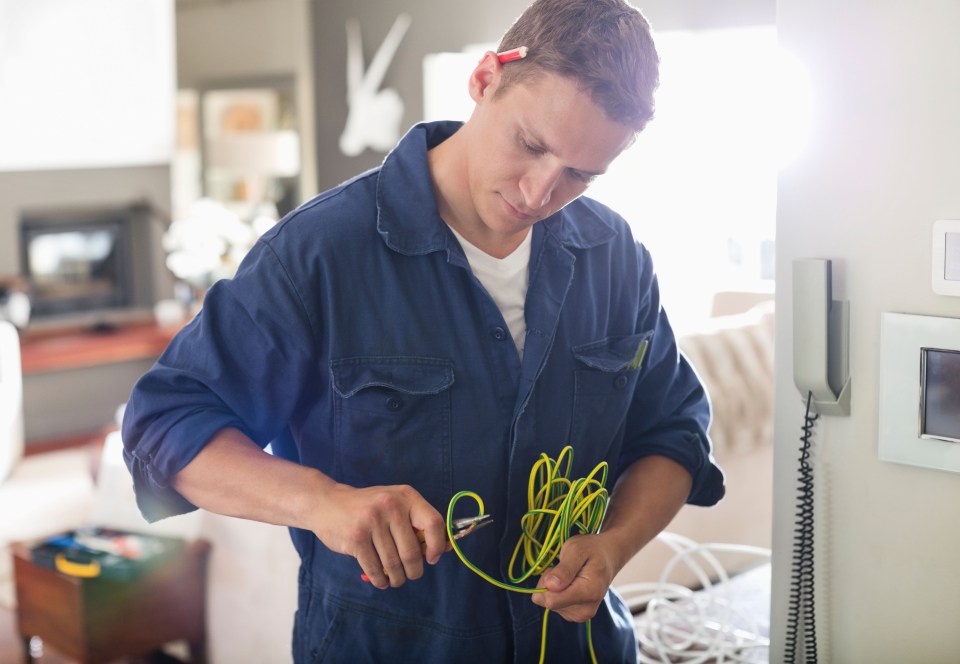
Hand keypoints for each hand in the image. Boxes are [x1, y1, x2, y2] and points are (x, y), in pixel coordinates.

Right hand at [309, 482, 446, 588]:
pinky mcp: (356, 538)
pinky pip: (375, 568)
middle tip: (410, 574)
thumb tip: (447, 547)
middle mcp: (391, 506)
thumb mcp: (395, 504)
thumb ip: (418, 523)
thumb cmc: (368, 508)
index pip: (433, 523)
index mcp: (406, 496)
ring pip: (393, 563)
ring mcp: (372, 521)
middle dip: (414, 570)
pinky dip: (380, 580)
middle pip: (412, 551)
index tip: (432, 558)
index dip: (437, 546)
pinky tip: (381, 580)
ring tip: (395, 579)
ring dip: (396, 578)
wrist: (327, 502)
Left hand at [530, 534, 617, 622]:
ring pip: (549, 605)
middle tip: (563, 570)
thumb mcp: (576, 550)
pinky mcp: (576, 616)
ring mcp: (581, 615)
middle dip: (548, 585)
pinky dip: (557, 594)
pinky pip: (554, 606)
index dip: (546, 583)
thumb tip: (550, 586)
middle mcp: (586, 610)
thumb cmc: (591, 550)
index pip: (551, 601)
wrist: (608, 557)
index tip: (555, 569)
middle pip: (548, 603)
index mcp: (588, 593)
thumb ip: (564, 569)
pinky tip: (569, 584)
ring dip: (553, 589)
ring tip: (569, 575)